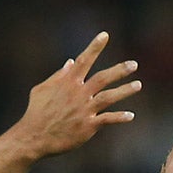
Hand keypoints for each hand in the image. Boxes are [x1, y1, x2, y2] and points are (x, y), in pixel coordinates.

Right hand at [12, 33, 140, 159]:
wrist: (34, 137)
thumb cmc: (36, 112)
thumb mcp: (42, 89)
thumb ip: (58, 75)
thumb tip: (71, 62)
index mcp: (67, 83)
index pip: (83, 60)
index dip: (94, 47)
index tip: (105, 35)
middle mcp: (78, 94)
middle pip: (102, 78)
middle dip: (119, 70)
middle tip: (134, 64)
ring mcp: (84, 110)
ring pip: (109, 97)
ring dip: (124, 90)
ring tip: (138, 85)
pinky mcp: (87, 126)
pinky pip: (107, 119)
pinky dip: (119, 117)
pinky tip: (131, 115)